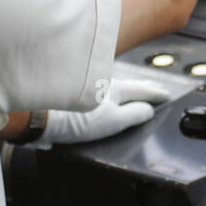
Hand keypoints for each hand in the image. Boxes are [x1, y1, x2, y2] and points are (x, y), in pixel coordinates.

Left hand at [43, 78, 170, 143]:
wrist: (38, 115)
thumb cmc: (74, 119)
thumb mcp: (112, 121)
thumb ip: (134, 114)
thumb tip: (148, 109)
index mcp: (115, 89)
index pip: (142, 90)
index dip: (156, 94)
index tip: (167, 94)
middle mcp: (102, 85)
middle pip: (129, 86)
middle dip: (144, 88)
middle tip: (157, 89)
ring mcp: (88, 90)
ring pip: (115, 88)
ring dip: (128, 90)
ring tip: (136, 93)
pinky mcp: (75, 97)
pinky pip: (102, 93)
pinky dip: (112, 95)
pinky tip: (107, 100)